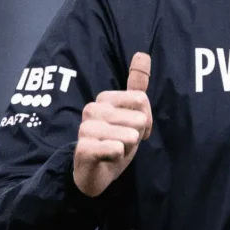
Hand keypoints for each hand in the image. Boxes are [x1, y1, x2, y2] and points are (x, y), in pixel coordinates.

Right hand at [73, 52, 152, 196]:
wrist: (94, 175)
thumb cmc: (114, 142)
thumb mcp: (130, 114)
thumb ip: (136, 87)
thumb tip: (143, 54)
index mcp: (104, 99)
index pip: (141, 99)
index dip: (146, 119)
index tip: (138, 130)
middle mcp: (92, 110)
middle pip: (138, 118)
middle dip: (137, 135)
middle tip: (124, 143)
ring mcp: (85, 129)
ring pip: (128, 135)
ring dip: (128, 147)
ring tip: (117, 151)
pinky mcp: (83, 149)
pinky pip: (114, 149)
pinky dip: (118, 155)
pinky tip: (111, 157)